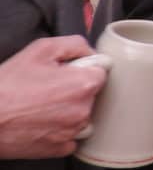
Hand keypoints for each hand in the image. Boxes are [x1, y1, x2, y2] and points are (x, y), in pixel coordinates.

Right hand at [0, 36, 106, 159]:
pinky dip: (60, 130)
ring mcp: (72, 132)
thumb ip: (75, 45)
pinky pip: (70, 137)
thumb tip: (91, 52)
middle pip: (92, 94)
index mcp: (83, 84)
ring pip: (82, 116)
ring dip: (70, 111)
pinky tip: (42, 122)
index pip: (102, 71)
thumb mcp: (41, 50)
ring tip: (43, 106)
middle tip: (49, 88)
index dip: (83, 68)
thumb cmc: (7, 85)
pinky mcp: (59, 149)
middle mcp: (82, 110)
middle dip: (75, 89)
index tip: (69, 71)